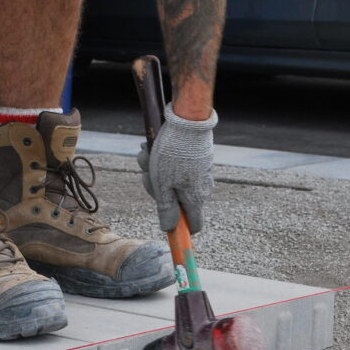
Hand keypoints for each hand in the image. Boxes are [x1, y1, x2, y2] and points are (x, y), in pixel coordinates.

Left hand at [137, 102, 216, 232]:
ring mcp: (200, 173)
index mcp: (195, 198)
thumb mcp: (163, 185)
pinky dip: (163, 159)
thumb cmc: (173, 154)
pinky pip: (175, 166)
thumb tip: (169, 229)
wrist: (187, 120)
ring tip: (148, 155)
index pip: (194, 225)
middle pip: (176, 201)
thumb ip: (167, 209)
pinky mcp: (197, 159)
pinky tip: (154, 147)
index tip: (166, 224)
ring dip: (154, 171)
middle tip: (148, 174)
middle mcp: (202, 188)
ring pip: (171, 180)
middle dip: (157, 189)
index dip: (180, 228)